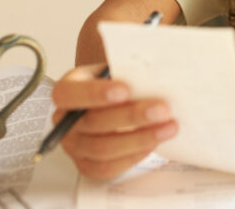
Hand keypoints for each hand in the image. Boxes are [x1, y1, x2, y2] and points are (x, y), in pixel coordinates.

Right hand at [51, 64, 178, 178]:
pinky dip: (133, 155)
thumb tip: (154, 72)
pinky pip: (108, 167)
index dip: (95, 93)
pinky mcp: (87, 165)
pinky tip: (154, 142)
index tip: (126, 90)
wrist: (117, 101)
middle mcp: (65, 120)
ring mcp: (74, 146)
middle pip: (93, 123)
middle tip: (162, 109)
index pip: (68, 93)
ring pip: (102, 148)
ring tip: (168, 127)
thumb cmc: (119, 81)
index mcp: (68, 89)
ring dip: (139, 138)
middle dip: (131, 116)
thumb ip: (128, 69)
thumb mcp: (119, 68)